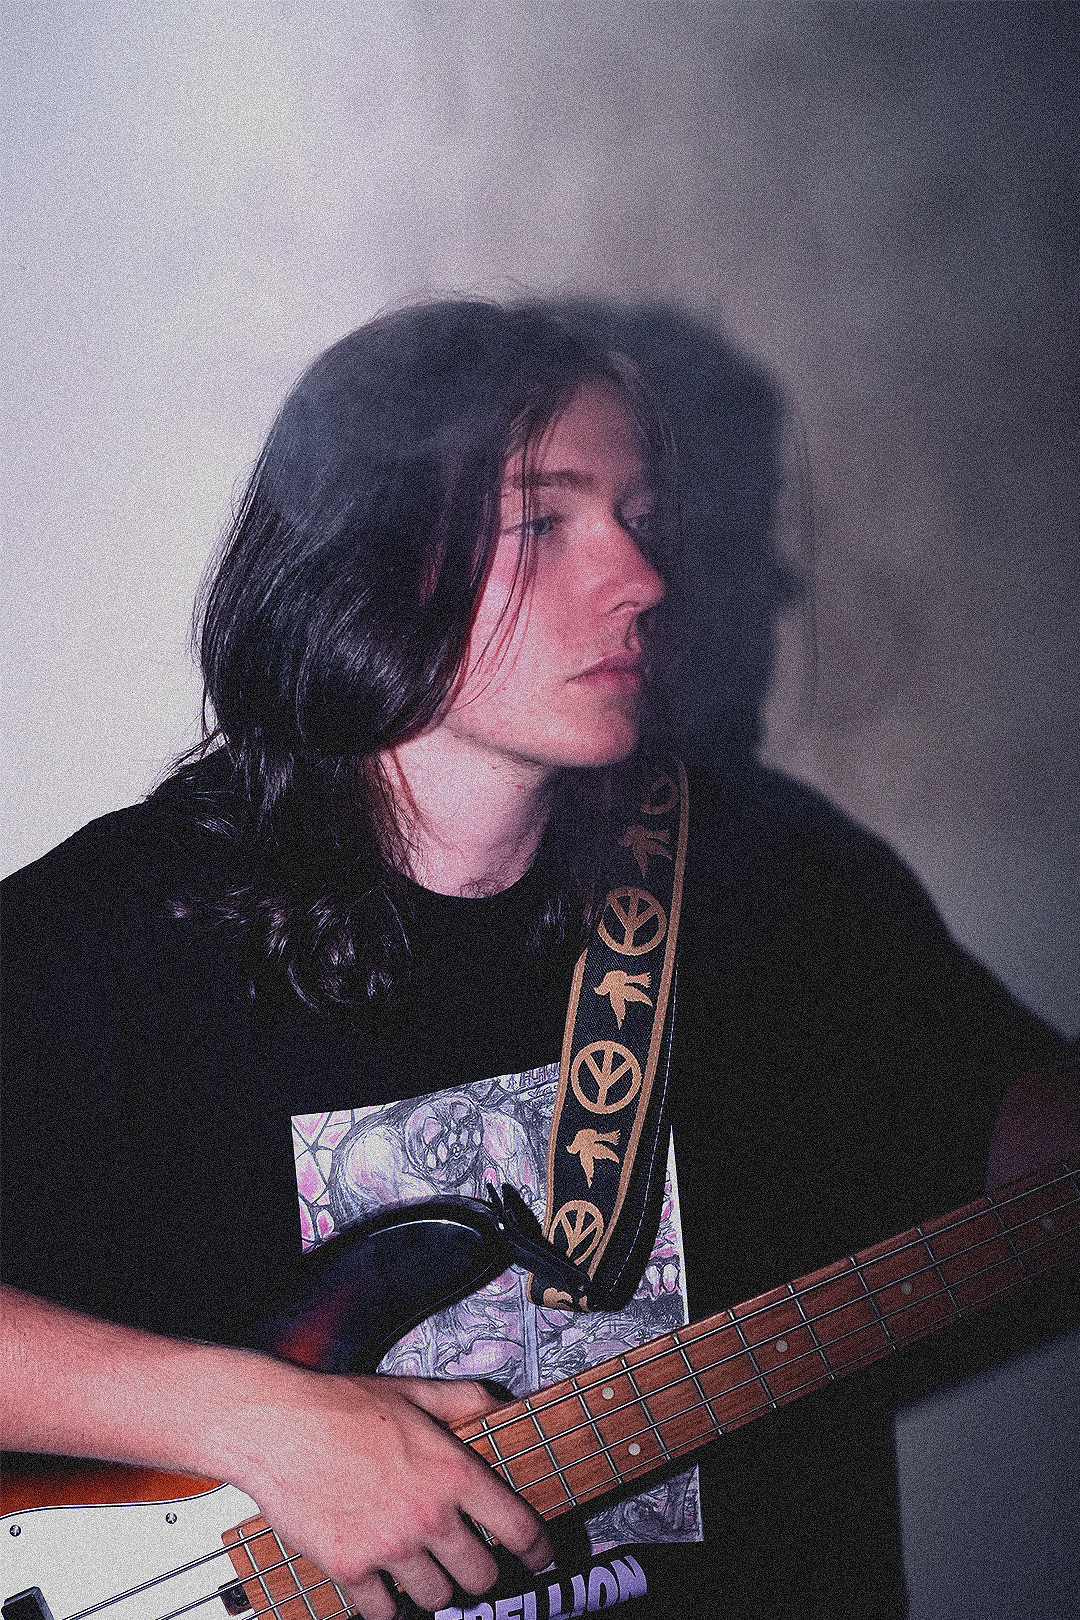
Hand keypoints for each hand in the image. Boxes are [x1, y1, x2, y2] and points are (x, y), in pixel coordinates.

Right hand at [227, 1368, 552, 1619]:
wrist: (277, 1425)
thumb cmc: (341, 1405)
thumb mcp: (415, 1391)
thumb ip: (465, 1400)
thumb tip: (503, 1402)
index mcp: (451, 1472)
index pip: (517, 1528)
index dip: (537, 1549)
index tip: (539, 1555)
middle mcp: (427, 1515)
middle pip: (480, 1577)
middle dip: (479, 1572)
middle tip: (468, 1561)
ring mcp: (389, 1547)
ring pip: (435, 1599)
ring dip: (433, 1587)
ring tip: (421, 1566)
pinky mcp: (350, 1569)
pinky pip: (383, 1611)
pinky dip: (384, 1602)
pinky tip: (381, 1579)